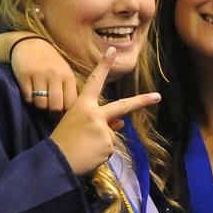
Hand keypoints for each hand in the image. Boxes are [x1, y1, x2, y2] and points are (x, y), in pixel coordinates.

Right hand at [12, 36, 76, 113]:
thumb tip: (73, 112)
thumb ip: (69, 89)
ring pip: (41, 104)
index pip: (71, 103)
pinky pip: (28, 98)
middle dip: (53, 114)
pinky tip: (31, 97)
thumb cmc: (51, 63)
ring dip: (40, 108)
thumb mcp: (65, 72)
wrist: (29, 44)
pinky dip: (29, 101)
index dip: (67, 114)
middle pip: (56, 106)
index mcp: (68, 76)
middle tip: (50, 115)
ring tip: (41, 105)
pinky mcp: (24, 75)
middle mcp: (55, 75)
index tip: (63, 116)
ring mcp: (39, 75)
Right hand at [49, 47, 160, 175]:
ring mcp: (103, 130)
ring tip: (84, 149)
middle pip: (123, 106)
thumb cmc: (62, 142)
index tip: (112, 50)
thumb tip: (122, 122)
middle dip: (142, 101)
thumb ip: (99, 121)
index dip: (103, 65)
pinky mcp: (107, 146)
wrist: (55, 162)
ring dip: (101, 144)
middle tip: (157, 96)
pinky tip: (88, 156)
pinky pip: (109, 150)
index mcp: (82, 105)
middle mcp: (95, 114)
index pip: (94, 81)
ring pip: (111, 136)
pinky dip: (100, 154)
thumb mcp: (77, 125)